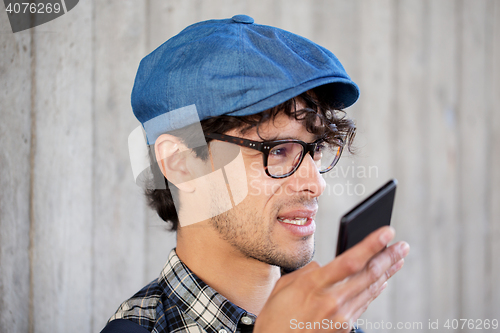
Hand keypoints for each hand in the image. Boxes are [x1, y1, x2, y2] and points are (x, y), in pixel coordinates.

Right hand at [253, 226, 408, 331]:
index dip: (371, 245)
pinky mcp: (345, 328)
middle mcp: (332, 301)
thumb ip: (306, 272)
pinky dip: (376, 289)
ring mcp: (341, 317)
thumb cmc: (275, 317)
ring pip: (371, 289)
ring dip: (388, 272)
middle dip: (389, 257)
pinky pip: (365, 304)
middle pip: (368, 275)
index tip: (387, 232)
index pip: (350, 261)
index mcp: (313, 286)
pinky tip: (382, 281)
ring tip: (399, 259)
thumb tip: (323, 265)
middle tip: (402, 245)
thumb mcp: (283, 287)